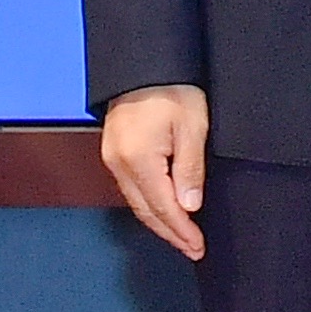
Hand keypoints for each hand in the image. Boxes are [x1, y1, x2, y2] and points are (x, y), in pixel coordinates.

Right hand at [101, 86, 209, 263]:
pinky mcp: (113, 150)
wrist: (145, 62)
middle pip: (146, 210)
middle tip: (192, 248)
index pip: (163, 208)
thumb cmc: (173, 89)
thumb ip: (189, 169)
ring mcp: (112, 157)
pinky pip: (131, 187)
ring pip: (136, 201)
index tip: (198, 246)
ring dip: (159, 221)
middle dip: (170, 233)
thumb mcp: (193, 127)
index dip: (181, 231)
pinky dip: (148, 203)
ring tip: (181, 236)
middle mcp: (119, 163)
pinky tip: (163, 209)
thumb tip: (189, 206)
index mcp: (139, 160)